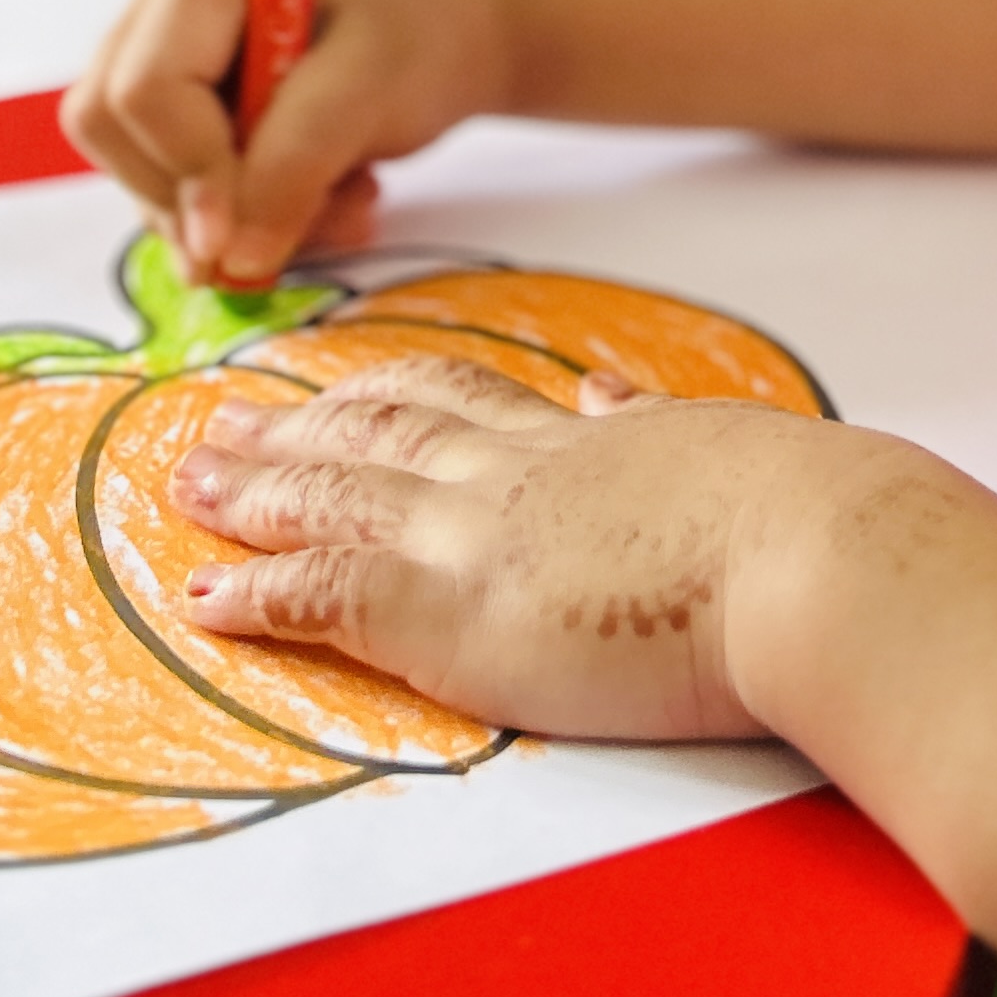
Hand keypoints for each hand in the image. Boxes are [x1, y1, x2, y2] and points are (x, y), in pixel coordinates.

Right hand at [62, 0, 509, 286]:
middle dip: (202, 200)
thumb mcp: (371, 89)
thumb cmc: (419, 39)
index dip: (187, 167)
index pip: (142, 87)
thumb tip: (227, 257)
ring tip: (343, 202)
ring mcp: (164, 63)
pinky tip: (322, 203)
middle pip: (113, 130)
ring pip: (141, 178)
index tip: (241, 233)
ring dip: (241, 223)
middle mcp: (164, 8)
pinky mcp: (179, 119)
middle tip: (304, 216)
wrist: (452, 45)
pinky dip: (249, 226)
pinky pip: (172, 200)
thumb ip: (296, 162)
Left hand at [168, 339, 869, 743]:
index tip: (336, 386)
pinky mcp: (453, 611)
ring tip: (188, 486)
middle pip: (374, 433)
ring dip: (252, 490)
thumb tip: (613, 394)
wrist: (808, 553)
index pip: (460, 402)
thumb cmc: (802, 515)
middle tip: (221, 424)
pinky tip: (205, 598)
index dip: (385, 394)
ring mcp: (474, 534)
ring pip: (330, 496)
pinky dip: (257, 593)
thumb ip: (650, 426)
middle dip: (292, 430)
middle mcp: (512, 471)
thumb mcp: (719, 445)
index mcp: (581, 440)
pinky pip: (323, 594)